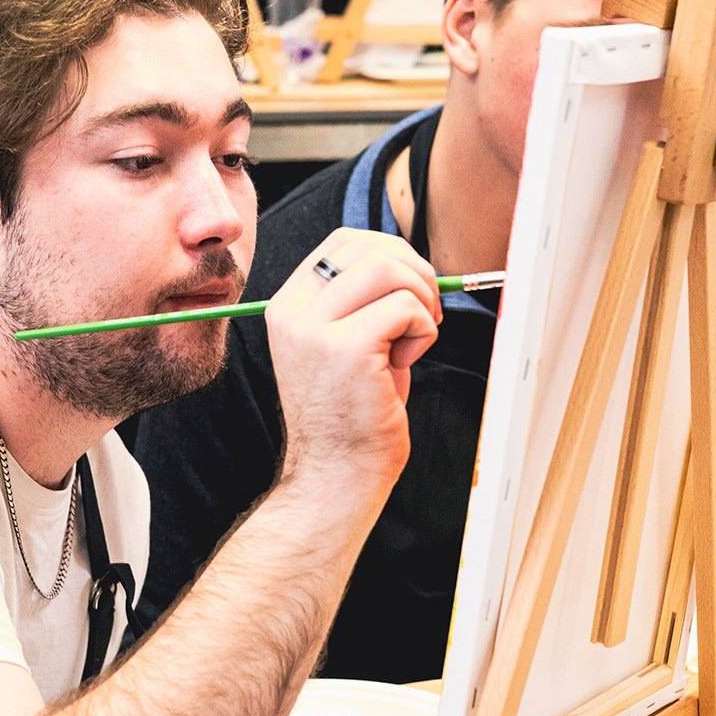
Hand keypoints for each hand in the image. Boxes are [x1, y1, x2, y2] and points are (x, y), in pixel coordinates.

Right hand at [265, 229, 440, 500]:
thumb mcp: (344, 343)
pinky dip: (423, 329)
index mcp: (289, 305)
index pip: (344, 241)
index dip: (390, 252)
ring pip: (389, 268)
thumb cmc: (352, 414)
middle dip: (414, 271)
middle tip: (426, 312)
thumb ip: (361, 300)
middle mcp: (294, 311)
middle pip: (369, 246)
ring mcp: (315, 328)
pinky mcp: (347, 348)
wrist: (337, 474)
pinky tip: (406, 361)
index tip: (410, 288)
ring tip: (415, 338)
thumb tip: (407, 261)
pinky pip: (406, 307)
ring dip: (421, 299)